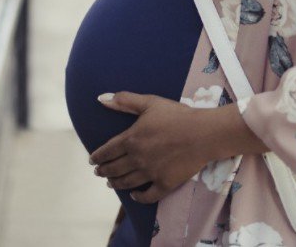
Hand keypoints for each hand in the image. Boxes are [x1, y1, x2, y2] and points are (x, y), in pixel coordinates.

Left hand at [88, 91, 217, 203]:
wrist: (203, 133)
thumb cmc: (177, 115)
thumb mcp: (149, 103)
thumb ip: (125, 101)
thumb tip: (102, 98)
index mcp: (131, 139)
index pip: (107, 151)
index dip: (98, 157)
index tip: (92, 160)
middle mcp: (137, 159)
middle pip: (114, 169)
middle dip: (103, 171)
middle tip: (99, 172)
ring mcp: (150, 173)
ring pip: (127, 182)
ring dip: (115, 183)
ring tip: (110, 183)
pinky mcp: (165, 184)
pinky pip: (147, 195)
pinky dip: (138, 197)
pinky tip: (134, 195)